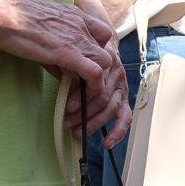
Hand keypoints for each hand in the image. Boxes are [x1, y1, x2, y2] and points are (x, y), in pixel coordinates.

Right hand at [0, 0, 130, 144]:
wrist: (0, 12)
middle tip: (87, 83)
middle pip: (107, 51)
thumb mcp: (43, 30)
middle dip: (101, 70)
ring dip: (98, 80)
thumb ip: (57, 49)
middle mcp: (81, 25)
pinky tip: (84, 95)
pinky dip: (93, 86)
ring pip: (106, 63)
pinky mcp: (68, 53)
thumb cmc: (12, 19)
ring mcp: (77, 39)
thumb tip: (63, 72)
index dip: (99, 51)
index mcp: (76, 16)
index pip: (103, 34)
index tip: (89, 64)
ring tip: (85, 92)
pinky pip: (94, 73)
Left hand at [63, 33, 130, 147]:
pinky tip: (107, 143)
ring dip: (94, 123)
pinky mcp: (124, 99)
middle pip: (103, 98)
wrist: (103, 42)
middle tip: (67, 123)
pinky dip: (117, 132)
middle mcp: (117, 74)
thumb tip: (59, 69)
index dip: (81, 97)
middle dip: (84, 114)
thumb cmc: (85, 49)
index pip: (97, 83)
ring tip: (77, 134)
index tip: (67, 107)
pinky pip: (124, 117)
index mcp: (106, 60)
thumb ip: (72, 60)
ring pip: (111, 109)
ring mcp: (122, 87)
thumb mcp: (76, 49)